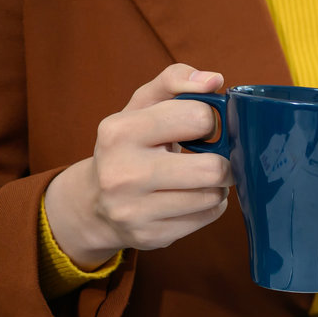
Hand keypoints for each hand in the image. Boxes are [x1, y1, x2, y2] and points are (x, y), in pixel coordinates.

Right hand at [44, 65, 232, 268]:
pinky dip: (209, 206)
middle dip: (223, 160)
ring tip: (197, 178)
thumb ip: (174, 81)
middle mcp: (122, 174)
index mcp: (119, 132)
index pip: (198, 117)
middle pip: (213, 168)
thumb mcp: (142, 106)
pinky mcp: (151, 237)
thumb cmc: (130, 144)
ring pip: (214, 196)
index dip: (210, 121)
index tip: (201, 128)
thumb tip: (214, 80)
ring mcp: (134, 210)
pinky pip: (208, 218)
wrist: (94, 202)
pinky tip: (189, 198)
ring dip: (216, 186)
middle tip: (212, 157)